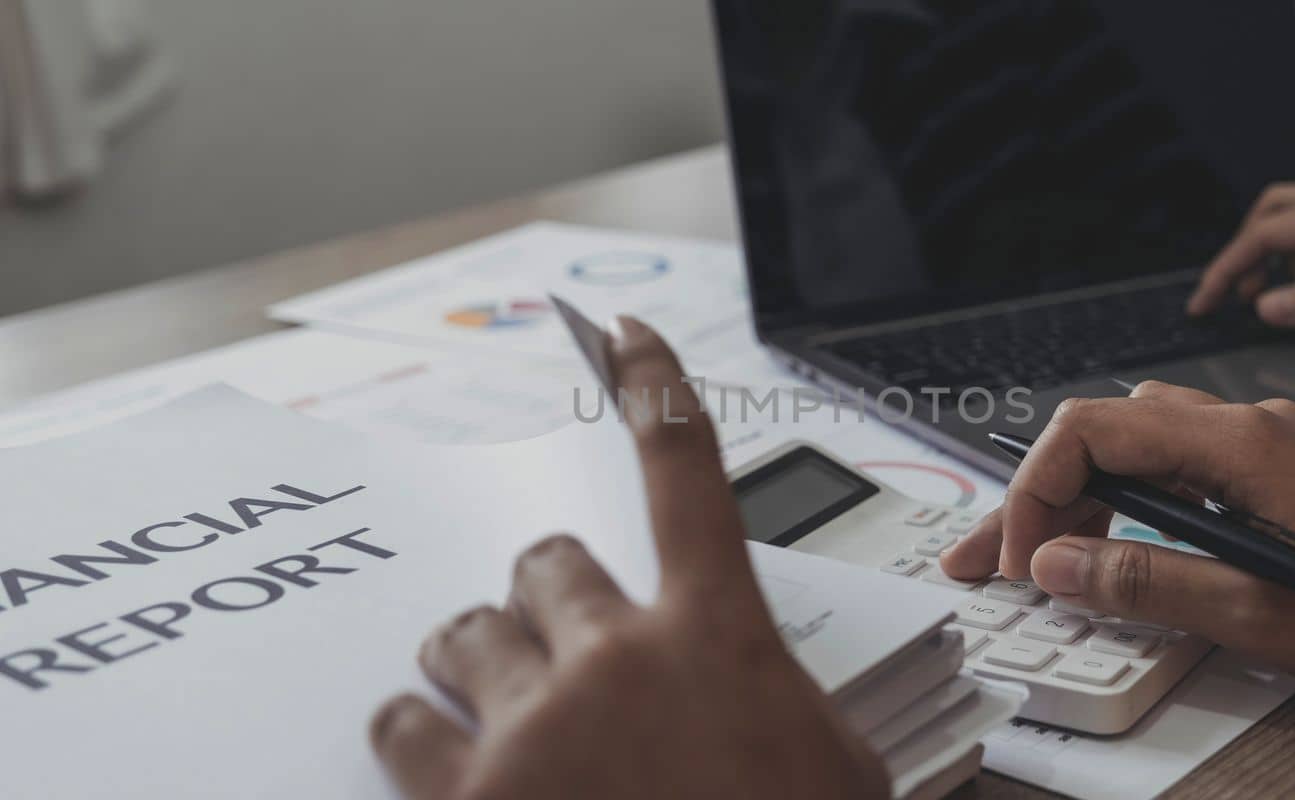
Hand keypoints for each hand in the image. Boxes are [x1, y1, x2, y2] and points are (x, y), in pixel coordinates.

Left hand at [369, 318, 888, 799]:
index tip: (622, 333)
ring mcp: (535, 728)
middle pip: (548, 561)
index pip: (688, 473)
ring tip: (493, 693)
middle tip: (566, 644)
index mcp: (721, 638)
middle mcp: (618, 660)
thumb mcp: (837, 767)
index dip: (655, 388)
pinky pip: (402, 722)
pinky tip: (435, 748)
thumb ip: (788, 699)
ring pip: (466, 631)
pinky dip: (413, 727)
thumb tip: (754, 687)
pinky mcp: (467, 799)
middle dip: (553, 596)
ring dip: (479, 654)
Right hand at [941, 382, 1294, 696]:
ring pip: (1139, 446)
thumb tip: (1056, 565)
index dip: (1036, 489)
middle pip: (1107, 434)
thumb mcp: (1257, 616)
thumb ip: (1145, 583)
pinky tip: (1116, 541)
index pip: (1094, 430)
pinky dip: (1132, 501)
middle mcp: (1248, 425)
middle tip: (992, 557)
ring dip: (1082, 495)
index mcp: (1240, 445)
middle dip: (1040, 495)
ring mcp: (1266, 442)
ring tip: (1040, 553)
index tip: (1020, 555)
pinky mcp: (1278, 468)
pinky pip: (1181, 466)